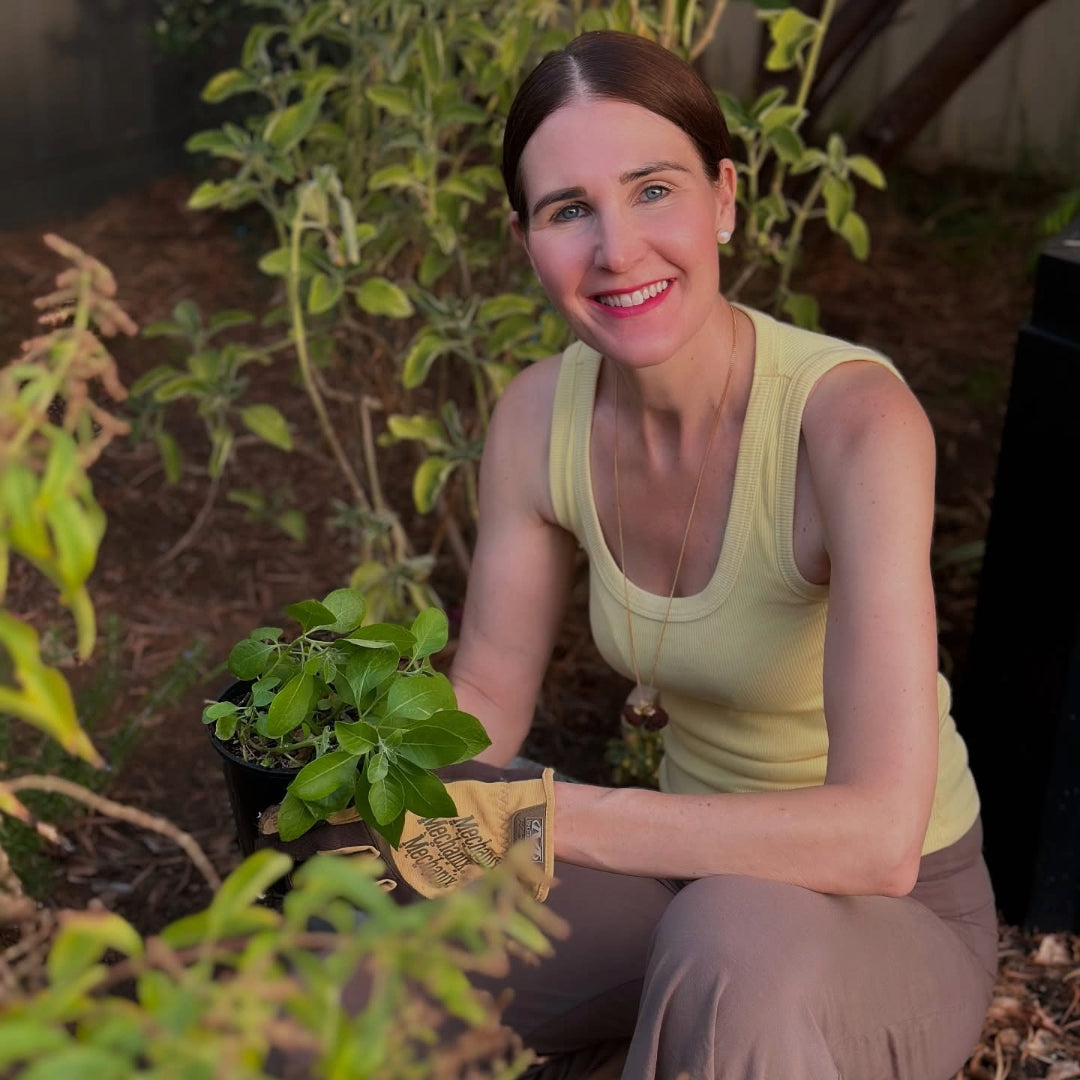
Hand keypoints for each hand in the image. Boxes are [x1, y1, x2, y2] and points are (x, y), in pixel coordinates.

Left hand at [259, 769, 554, 901]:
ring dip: (309, 873)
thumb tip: (367, 749)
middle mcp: (381, 836)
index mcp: (384, 799)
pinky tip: (332, 894)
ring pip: (341, 872)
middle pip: (323, 844)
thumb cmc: (477, 787)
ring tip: (284, 876)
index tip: (261, 822)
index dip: (289, 815)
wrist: (512, 826)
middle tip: (258, 849)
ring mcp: (395, 868)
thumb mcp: (434, 763)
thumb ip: (398, 762)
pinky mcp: (413, 892)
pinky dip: (348, 892)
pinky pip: (371, 894)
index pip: (323, 809)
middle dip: (290, 847)